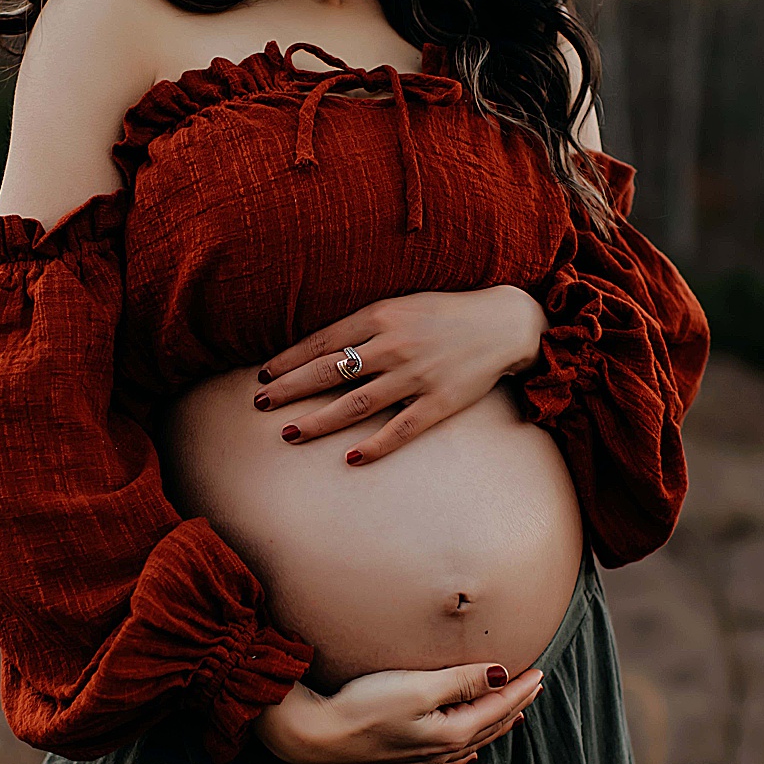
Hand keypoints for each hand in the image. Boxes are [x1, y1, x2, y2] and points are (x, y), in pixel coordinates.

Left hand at [252, 286, 547, 464]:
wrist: (503, 324)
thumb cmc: (446, 313)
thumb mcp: (402, 305)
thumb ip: (366, 323)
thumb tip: (323, 346)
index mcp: (381, 316)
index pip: (323, 341)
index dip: (291, 359)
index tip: (265, 374)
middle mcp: (394, 345)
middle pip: (330, 372)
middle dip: (290, 388)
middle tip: (260, 403)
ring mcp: (416, 376)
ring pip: (356, 403)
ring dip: (319, 420)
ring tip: (290, 433)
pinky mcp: (439, 403)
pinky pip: (400, 429)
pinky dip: (374, 445)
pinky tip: (349, 459)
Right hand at [252, 661, 544, 763]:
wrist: (319, 736)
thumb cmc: (365, 707)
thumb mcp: (418, 687)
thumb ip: (461, 681)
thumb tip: (501, 676)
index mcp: (452, 733)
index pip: (497, 707)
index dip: (519, 688)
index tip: (540, 671)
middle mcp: (443, 750)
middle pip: (490, 725)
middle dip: (514, 704)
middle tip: (534, 686)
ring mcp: (423, 758)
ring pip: (473, 740)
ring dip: (496, 724)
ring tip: (514, 713)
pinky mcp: (404, 759)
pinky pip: (451, 756)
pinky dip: (468, 747)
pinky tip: (469, 751)